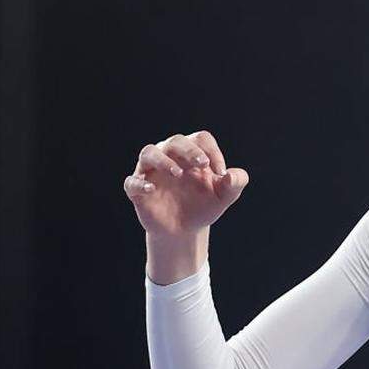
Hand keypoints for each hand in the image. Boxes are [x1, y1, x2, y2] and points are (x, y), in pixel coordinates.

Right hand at [123, 131, 248, 237]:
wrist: (185, 230)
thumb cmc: (205, 205)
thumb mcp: (225, 196)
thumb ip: (236, 184)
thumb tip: (232, 175)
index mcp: (193, 154)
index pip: (201, 139)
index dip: (211, 151)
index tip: (221, 172)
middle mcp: (170, 157)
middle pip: (175, 141)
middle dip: (189, 150)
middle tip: (202, 164)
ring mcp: (151, 172)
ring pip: (149, 153)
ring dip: (163, 160)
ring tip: (178, 173)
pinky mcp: (138, 190)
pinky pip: (132, 181)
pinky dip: (140, 183)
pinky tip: (152, 189)